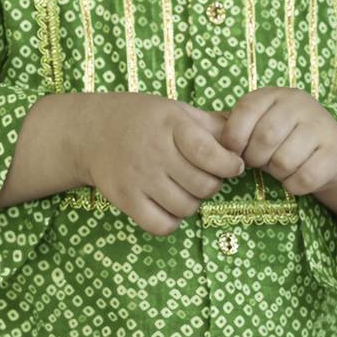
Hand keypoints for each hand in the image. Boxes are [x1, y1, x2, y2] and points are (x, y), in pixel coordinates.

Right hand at [80, 93, 244, 235]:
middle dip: (212, 184)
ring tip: (184, 187)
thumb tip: (245, 136)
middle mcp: (154, 151)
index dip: (229, 164)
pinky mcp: (125, 199)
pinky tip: (169, 205)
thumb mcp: (176, 110)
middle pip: (203, 186)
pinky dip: (172, 221)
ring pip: (186, 208)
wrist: (91, 131)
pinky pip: (161, 225)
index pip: (209, 153)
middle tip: (204, 175)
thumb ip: (210, 124)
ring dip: (193, 202)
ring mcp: (138, 178)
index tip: (233, 166)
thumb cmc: (142, 119)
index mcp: (170, 125)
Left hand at [217, 86, 336, 197]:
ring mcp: (321, 125)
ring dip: (277, 173)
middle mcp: (299, 103)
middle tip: (260, 163)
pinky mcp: (336, 151)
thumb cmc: (281, 138)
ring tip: (280, 167)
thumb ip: (230, 128)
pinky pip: (304, 178)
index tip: (234, 153)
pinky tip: (297, 177)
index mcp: (273, 94)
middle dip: (255, 159)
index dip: (234, 138)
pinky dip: (294, 185)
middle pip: (265, 138)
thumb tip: (197, 135)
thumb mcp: (256, 125)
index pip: (245, 112)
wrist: (330, 150)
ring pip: (284, 161)